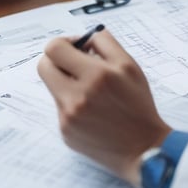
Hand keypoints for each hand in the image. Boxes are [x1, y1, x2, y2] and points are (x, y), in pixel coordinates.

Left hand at [37, 29, 170, 184]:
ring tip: (89, 90)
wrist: (143, 149)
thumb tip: (83, 38)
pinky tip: (92, 112)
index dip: (64, 43)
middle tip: (74, 64)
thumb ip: (105, 43)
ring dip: (66, 82)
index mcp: (96, 75)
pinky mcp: (65, 132)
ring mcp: (68, 117)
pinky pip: (60, 107)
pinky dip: (72, 103)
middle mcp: (77, 97)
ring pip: (53, 86)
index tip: (77, 48)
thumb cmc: (138, 105)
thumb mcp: (130, 66)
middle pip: (43, 66)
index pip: (54, 48)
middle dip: (57, 60)